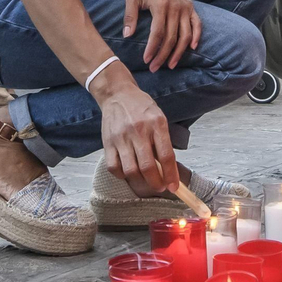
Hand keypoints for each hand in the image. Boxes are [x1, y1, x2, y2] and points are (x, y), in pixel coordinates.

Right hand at [95, 77, 178, 195]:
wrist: (117, 94)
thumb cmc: (141, 108)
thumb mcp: (159, 118)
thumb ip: (163, 141)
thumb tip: (168, 169)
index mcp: (156, 124)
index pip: (166, 156)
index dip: (171, 175)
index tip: (173, 187)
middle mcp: (138, 131)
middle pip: (148, 167)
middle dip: (156, 183)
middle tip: (160, 187)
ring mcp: (121, 138)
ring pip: (131, 170)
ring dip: (141, 182)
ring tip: (146, 182)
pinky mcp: (107, 143)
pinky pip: (114, 167)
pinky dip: (122, 175)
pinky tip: (129, 173)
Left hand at [124, 0, 201, 71]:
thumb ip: (130, 17)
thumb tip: (127, 36)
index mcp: (160, 5)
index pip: (158, 33)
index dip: (152, 48)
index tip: (146, 60)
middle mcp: (175, 7)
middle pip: (171, 37)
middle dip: (163, 55)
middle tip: (154, 68)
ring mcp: (185, 7)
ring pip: (186, 35)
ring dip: (179, 52)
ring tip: (171, 65)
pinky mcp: (190, 7)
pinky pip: (197, 24)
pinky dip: (196, 37)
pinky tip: (191, 49)